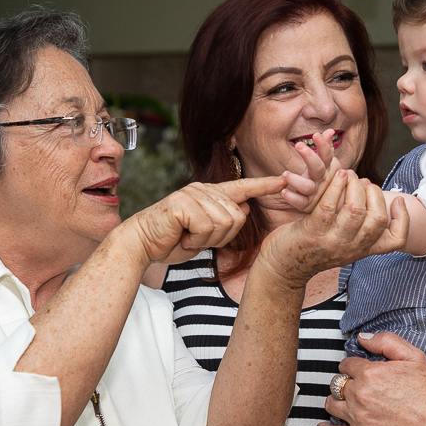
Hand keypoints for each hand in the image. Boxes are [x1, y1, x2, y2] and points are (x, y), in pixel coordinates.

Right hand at [125, 176, 285, 264]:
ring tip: (190, 237)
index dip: (264, 185)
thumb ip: (225, 220)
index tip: (283, 180)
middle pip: (238, 216)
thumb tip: (246, 206)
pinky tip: (183, 237)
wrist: (142, 245)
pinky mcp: (183, 203)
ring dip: (209, 239)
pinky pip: (208, 227)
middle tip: (198, 239)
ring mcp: (193, 194)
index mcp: (211, 195)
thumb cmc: (173, 240)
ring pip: (225, 222)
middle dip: (222, 237)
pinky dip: (197, 240)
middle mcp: (204, 190)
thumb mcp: (206, 234)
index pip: (243, 187)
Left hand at [260, 169, 408, 287]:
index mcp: (363, 250)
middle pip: (377, 218)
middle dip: (373, 193)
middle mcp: (351, 248)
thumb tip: (371, 194)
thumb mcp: (343, 241)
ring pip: (355, 210)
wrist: (283, 268)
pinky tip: (336, 176)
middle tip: (362, 182)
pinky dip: (336, 185)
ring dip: (353, 186)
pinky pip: (329, 205)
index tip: (397, 200)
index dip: (403, 218)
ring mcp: (332, 242)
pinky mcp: (312, 233)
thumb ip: (359, 226)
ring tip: (348, 175)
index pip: (396, 240)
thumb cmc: (313, 248)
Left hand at [281, 130, 343, 212]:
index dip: (323, 145)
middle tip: (298, 145)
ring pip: (307, 187)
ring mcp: (314, 193)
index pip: (327, 155)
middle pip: (318, 168)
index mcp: (328, 168)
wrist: (334, 205)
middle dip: (309, 156)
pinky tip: (283, 192)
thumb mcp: (328, 164)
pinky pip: (300, 202)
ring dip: (296, 180)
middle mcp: (322, 180)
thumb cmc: (327, 180)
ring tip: (284, 174)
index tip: (316, 135)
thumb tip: (330, 131)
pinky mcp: (306, 205)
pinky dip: (292, 198)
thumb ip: (326, 147)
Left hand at [317, 331, 425, 425]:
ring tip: (343, 402)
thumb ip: (386, 341)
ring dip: (335, 401)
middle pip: (337, 384)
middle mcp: (359, 395)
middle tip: (354, 386)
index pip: (347, 365)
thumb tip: (361, 338)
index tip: (358, 370)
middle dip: (344, 383)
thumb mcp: (414, 357)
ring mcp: (358, 418)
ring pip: (332, 405)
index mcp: (370, 373)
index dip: (352, 366)